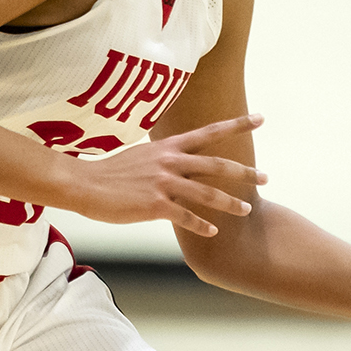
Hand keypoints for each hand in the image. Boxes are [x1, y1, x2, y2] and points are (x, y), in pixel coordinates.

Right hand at [66, 114, 267, 236]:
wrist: (84, 184)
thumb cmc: (112, 173)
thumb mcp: (143, 156)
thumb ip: (166, 159)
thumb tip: (183, 164)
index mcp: (168, 147)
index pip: (209, 132)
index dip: (237, 124)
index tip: (260, 119)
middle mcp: (170, 161)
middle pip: (217, 165)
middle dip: (245, 172)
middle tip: (266, 177)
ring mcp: (163, 184)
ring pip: (207, 193)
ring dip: (230, 203)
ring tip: (247, 210)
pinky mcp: (154, 206)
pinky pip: (186, 217)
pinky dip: (202, 226)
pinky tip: (213, 232)